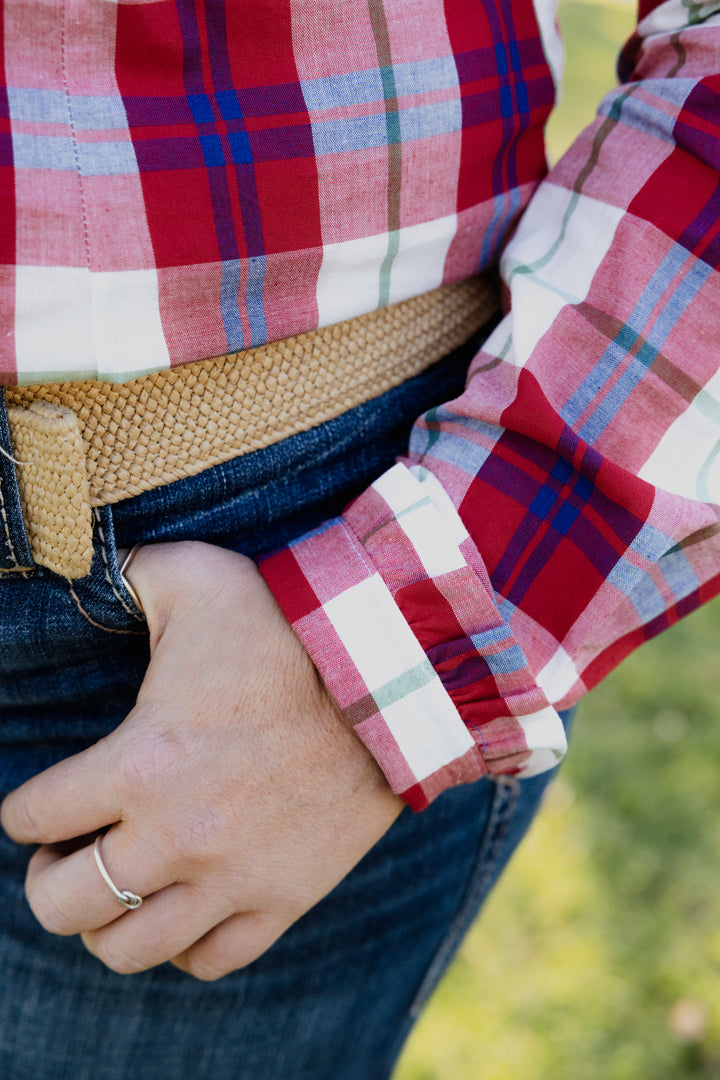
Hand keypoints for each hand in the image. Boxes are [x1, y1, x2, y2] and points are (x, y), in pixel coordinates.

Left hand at [0, 542, 403, 978]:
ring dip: (105, 921)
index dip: (23, 809)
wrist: (392, 676)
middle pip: (60, 905)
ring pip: (126, 949)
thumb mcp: (198, 574)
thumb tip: (96, 569)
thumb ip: (131, 571)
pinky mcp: (284, 896)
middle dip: (49, 877)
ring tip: (120, 883)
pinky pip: (210, 959)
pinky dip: (184, 943)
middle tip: (71, 848)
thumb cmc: (288, 624)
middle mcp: (174, 834)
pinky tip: (185, 904)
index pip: (31, 818)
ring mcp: (231, 876)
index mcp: (137, 762)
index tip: (43, 802)